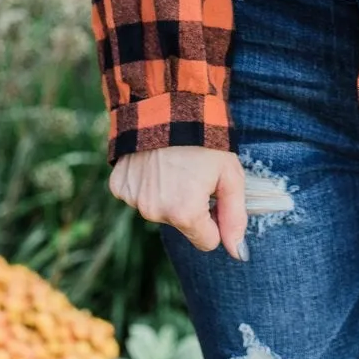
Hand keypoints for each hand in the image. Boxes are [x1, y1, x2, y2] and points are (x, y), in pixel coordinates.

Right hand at [109, 145, 247, 258]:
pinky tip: (154, 162)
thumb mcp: (230, 175)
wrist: (166, 105)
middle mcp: (155, 212)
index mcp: (184, 213)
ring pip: (159, 210)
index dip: (214, 219)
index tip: (213, 194)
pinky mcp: (120, 187)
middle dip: (190, 205)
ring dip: (167, 193)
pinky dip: (147, 184)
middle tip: (193, 172)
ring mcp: (134, 200)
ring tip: (173, 163)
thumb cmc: (205, 141)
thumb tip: (238, 253)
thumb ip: (235, 216)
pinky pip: (138, 197)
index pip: (207, 241)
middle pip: (182, 224)